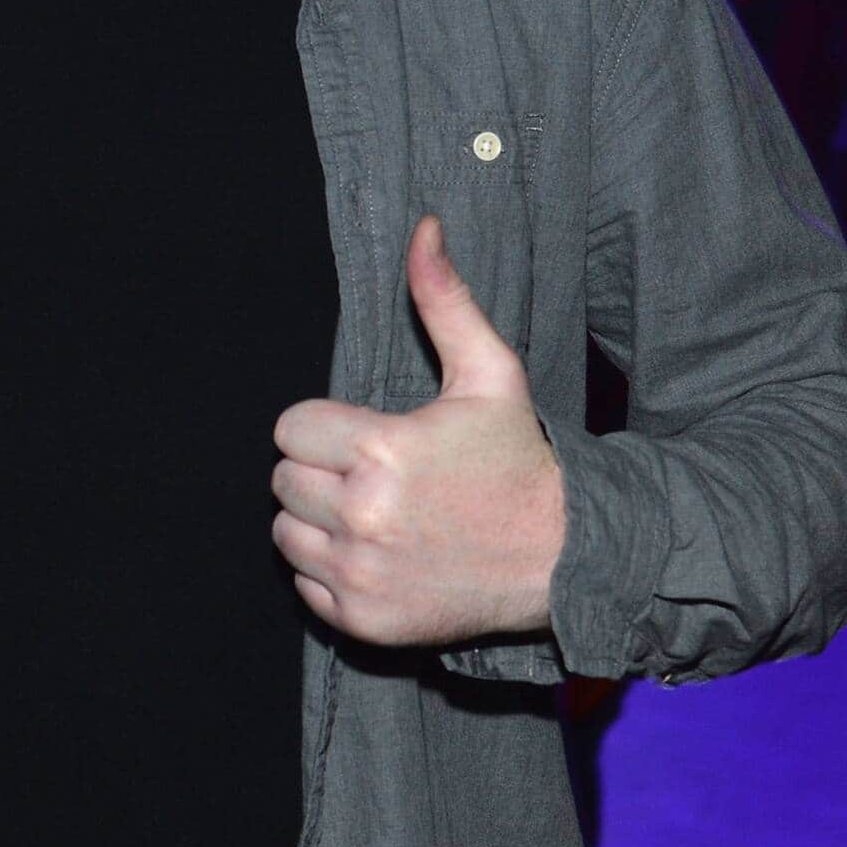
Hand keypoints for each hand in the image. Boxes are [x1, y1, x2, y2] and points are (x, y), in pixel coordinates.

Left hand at [271, 215, 564, 647]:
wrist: (563, 557)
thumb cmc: (519, 459)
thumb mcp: (489, 373)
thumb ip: (443, 299)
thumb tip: (423, 226)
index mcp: (382, 450)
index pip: (290, 428)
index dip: (325, 427)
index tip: (366, 435)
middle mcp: (363, 515)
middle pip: (283, 480)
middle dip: (320, 471)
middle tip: (374, 475)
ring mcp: (361, 574)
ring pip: (286, 533)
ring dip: (318, 521)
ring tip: (375, 513)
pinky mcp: (363, 620)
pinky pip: (305, 586)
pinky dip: (331, 572)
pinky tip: (381, 554)